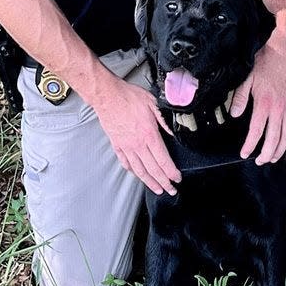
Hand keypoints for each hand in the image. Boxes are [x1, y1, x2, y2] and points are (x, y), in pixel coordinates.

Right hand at [94, 76, 181, 195]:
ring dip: (149, 182)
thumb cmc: (129, 97)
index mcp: (149, 135)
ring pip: (139, 170)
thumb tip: (174, 133)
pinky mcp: (117, 145)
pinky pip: (125, 162)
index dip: (172, 172)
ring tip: (157, 189)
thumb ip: (165, 121)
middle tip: (171, 190)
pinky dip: (132, 171)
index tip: (177, 178)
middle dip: (164, 182)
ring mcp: (126, 146)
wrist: (107, 96)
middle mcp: (138, 145)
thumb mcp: (154, 104)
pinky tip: (136, 174)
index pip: (163, 160)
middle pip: (153, 170)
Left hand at [230, 27, 285, 163]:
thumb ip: (240, 97)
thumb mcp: (247, 78)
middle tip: (259, 161)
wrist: (283, 51)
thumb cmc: (264, 63)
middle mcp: (279, 108)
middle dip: (266, 154)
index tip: (245, 153)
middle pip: (274, 139)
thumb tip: (234, 114)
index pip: (257, 131)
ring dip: (280, 150)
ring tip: (272, 158)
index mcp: (265, 103)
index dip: (250, 146)